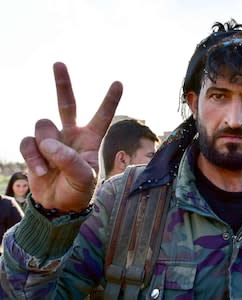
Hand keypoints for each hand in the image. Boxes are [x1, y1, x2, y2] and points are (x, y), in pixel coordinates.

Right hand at [20, 62, 122, 211]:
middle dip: (63, 83)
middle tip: (59, 63)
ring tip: (50, 167)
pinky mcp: (34, 148)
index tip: (119, 82)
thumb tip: (50, 144)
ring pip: (43, 125)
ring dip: (45, 146)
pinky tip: (40, 171)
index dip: (109, 100)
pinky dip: (32, 156)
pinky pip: (28, 142)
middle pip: (67, 103)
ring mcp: (52, 139)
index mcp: (91, 139)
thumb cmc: (78, 191)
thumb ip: (70, 160)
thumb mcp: (84, 179)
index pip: (102, 116)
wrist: (57, 206)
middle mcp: (71, 134)